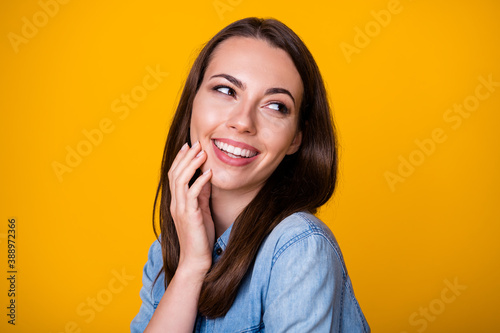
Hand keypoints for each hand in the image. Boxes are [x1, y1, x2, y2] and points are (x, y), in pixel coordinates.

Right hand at [168, 141, 213, 276]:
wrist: (196, 260)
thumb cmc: (200, 236)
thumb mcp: (201, 210)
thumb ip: (202, 194)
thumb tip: (207, 177)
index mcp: (177, 202)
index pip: (175, 175)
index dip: (181, 160)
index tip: (189, 146)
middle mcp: (176, 204)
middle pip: (176, 174)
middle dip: (186, 158)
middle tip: (196, 144)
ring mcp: (181, 210)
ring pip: (181, 181)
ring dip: (192, 165)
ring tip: (202, 153)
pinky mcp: (190, 216)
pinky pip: (193, 195)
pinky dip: (200, 182)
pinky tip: (209, 173)